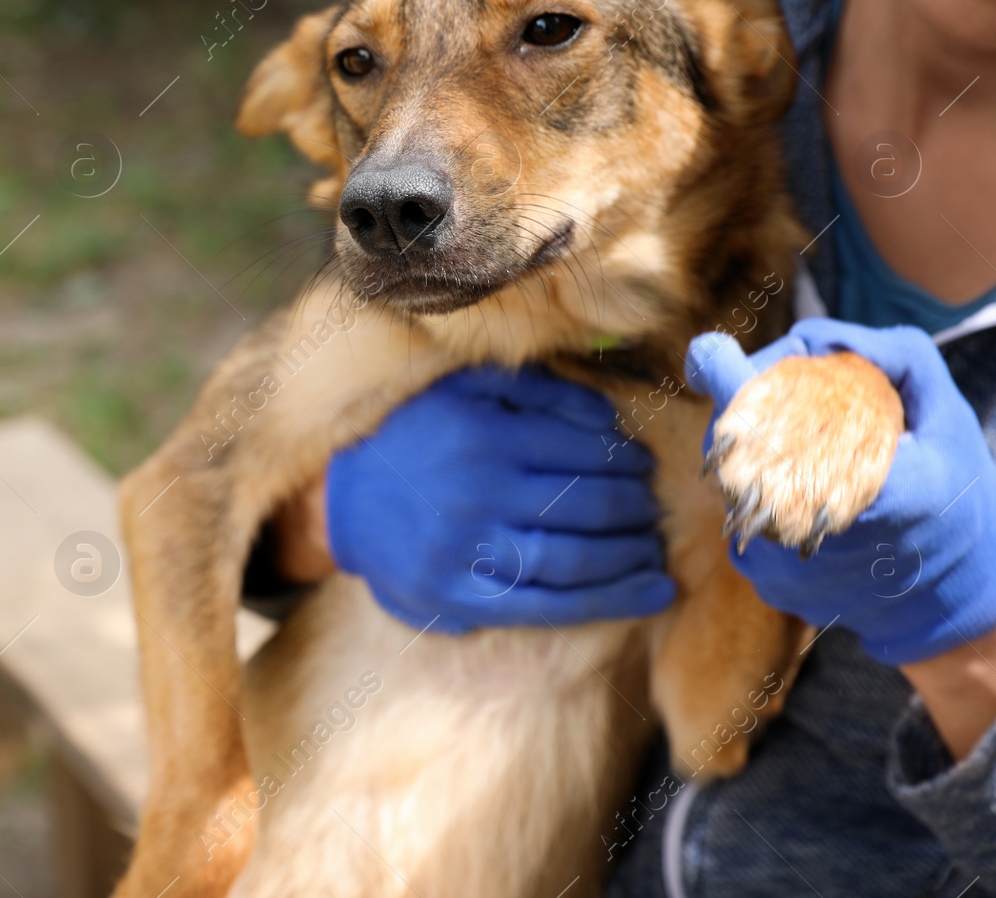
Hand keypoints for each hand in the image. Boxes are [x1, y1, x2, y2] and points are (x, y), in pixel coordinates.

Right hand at [324, 367, 674, 632]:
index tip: (642, 466)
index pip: (584, 450)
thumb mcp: (466, 388)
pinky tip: (650, 594)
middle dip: (635, 507)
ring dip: (632, 555)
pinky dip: (610, 602)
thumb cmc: (415, 434)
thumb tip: (611, 420)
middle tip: (651, 507)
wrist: (341, 500)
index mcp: (483, 434)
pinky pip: (548, 606)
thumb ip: (539, 391)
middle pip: (588, 504)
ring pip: (576, 558)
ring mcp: (467, 551)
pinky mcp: (458, 599)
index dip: (626, 460)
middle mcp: (478, 492)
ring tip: (654, 550)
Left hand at [686, 318, 995, 665]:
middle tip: (793, 395)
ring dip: (754, 448)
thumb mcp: (949, 416)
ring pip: (729, 476)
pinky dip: (762, 489)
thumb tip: (811, 336)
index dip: (722, 371)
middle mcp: (797, 528)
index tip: (712, 354)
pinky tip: (802, 484)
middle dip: (750, 402)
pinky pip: (741, 512)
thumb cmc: (959, 499)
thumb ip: (890, 357)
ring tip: (805, 444)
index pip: (751, 411)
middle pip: (729, 438)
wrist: (954, 601)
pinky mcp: (764, 580)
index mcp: (850, 480)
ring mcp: (773, 560)